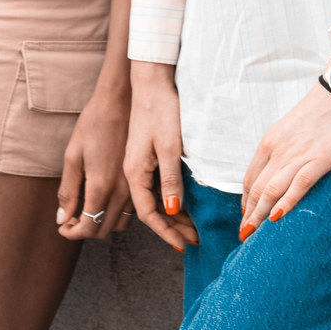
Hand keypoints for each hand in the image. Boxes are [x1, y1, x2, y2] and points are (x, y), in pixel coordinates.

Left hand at [57, 69, 133, 240]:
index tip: (63, 227)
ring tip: (87, 210)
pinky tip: (104, 199)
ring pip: (119, 224)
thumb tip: (63, 218)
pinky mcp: (143, 181)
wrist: (121, 102)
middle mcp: (121, 191)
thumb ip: (68, 191)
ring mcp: (135, 187)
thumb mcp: (73, 156)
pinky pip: (130, 211)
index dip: (72, 233)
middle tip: (72, 218)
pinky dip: (116, 213)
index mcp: (101, 186)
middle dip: (85, 230)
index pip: (88, 228)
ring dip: (101, 223)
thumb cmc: (93, 125)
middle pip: (103, 230)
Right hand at [124, 62, 197, 252]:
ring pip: (156, 199)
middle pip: (152, 210)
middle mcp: (134, 173)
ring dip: (174, 216)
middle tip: (195, 241)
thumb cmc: (160, 112)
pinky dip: (172, 199)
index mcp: (134, 173)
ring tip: (195, 229)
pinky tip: (186, 205)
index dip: (166, 232)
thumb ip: (170, 180)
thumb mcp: (169, 147)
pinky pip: (158, 186)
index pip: (148, 213)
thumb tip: (173, 210)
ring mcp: (140, 166)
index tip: (183, 246)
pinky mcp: (148, 157)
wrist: (151, 83)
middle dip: (173, 228)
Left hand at [237, 85, 330, 241]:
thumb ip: (280, 149)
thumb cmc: (321, 110)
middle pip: (256, 188)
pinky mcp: (320, 159)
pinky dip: (286, 203)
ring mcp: (298, 154)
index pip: (250, 178)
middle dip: (248, 215)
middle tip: (244, 235)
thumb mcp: (291, 128)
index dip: (246, 201)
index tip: (245, 216)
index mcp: (270, 141)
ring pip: (271, 190)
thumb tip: (276, 172)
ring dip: (259, 216)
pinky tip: (278, 218)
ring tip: (254, 235)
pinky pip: (298, 185)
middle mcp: (279, 149)